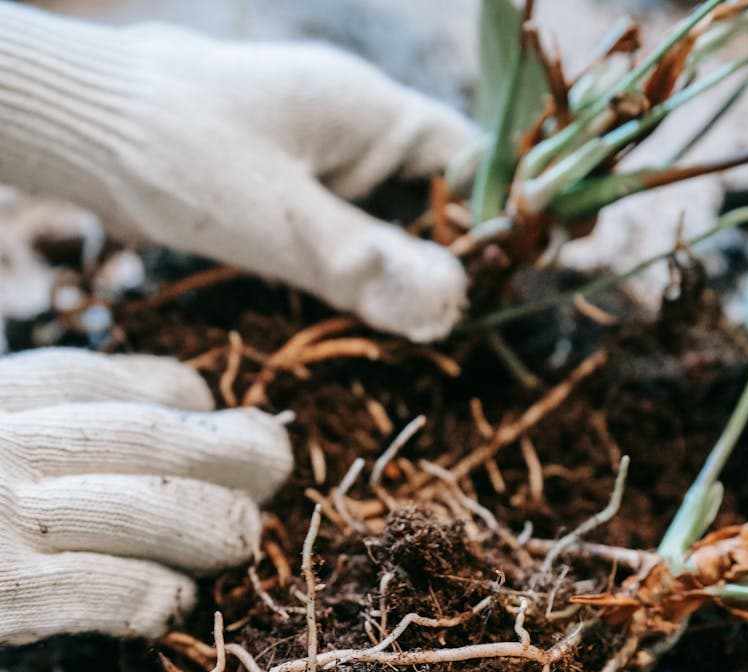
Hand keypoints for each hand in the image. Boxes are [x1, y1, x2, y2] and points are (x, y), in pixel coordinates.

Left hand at [0, 6, 476, 340]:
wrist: (79, 126)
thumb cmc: (175, 154)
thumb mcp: (276, 221)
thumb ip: (365, 265)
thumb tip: (454, 308)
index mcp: (370, 114)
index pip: (470, 162)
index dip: (502, 218)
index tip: (520, 279)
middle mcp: (353, 129)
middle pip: (434, 195)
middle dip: (451, 258)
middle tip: (465, 327)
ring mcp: (318, 156)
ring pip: (386, 219)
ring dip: (400, 272)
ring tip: (423, 334)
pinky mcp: (284, 186)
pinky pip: (342, 231)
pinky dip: (356, 272)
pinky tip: (360, 315)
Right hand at [0, 348, 291, 644]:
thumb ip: (35, 428)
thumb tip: (174, 405)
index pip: (93, 380)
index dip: (173, 393)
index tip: (212, 407)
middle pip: (146, 437)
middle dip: (229, 450)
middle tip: (275, 460)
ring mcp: (2, 519)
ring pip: (149, 510)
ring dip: (213, 524)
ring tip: (243, 536)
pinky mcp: (7, 597)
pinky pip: (115, 589)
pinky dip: (159, 592)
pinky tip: (179, 601)